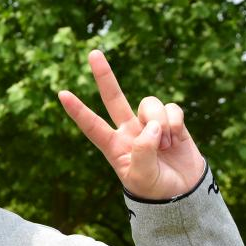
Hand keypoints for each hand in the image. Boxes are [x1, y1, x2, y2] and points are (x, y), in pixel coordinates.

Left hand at [59, 50, 205, 199]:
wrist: (184, 193)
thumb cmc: (156, 190)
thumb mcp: (142, 178)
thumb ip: (143, 152)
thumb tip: (151, 125)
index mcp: (114, 146)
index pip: (92, 126)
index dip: (78, 111)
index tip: (61, 94)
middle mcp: (128, 131)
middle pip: (114, 97)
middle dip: (104, 75)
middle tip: (92, 52)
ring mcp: (149, 124)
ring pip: (148, 104)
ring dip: (159, 122)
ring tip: (165, 145)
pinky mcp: (171, 120)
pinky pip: (171, 108)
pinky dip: (175, 122)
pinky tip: (176, 138)